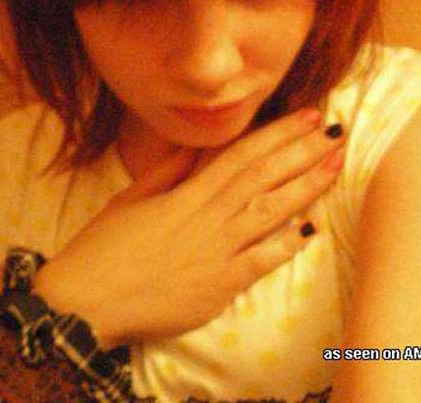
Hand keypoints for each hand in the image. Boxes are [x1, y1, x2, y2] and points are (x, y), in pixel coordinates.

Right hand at [33, 109, 344, 348]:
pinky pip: (260, 262)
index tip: (307, 116)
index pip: (243, 155)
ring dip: (307, 188)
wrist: (84, 303)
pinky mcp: (218, 287)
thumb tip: (196, 145)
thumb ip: (170, 171)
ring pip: (270, 213)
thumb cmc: (103, 248)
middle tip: (336, 132)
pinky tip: (311, 230)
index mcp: (188, 194)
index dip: (279, 133)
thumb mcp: (133, 198)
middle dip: (303, 152)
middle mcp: (209, 217)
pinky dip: (285, 246)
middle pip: (264, 177)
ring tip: (336, 167)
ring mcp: (216, 252)